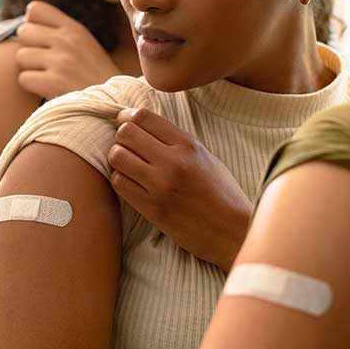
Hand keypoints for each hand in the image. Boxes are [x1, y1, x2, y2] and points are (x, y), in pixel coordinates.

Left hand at [15, 1, 120, 99]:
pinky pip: (23, 78)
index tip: (42, 40)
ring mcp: (61, 60)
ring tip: (49, 78)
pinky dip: (33, 87)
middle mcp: (67, 40)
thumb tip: (26, 22)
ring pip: (21, 56)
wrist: (114, 104)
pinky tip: (49, 90)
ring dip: (30, 70)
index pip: (35, 9)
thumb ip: (60, 33)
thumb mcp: (85, 46)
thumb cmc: (95, 78)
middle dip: (29, 48)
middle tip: (45, 63)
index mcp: (75, 28)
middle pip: (23, 32)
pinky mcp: (55, 82)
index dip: (33, 25)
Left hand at [107, 108, 251, 271]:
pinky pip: (119, 184)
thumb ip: (176, 141)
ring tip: (128, 164)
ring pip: (117, 157)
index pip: (144, 117)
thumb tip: (143, 126)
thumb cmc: (222, 193)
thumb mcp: (206, 157)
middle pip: (125, 133)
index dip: (127, 116)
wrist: (233, 232)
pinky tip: (131, 182)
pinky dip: (120, 180)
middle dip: (121, 136)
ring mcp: (160, 186)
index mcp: (188, 145)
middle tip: (126, 145)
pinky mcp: (152, 208)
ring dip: (118, 158)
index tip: (124, 120)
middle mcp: (173, 162)